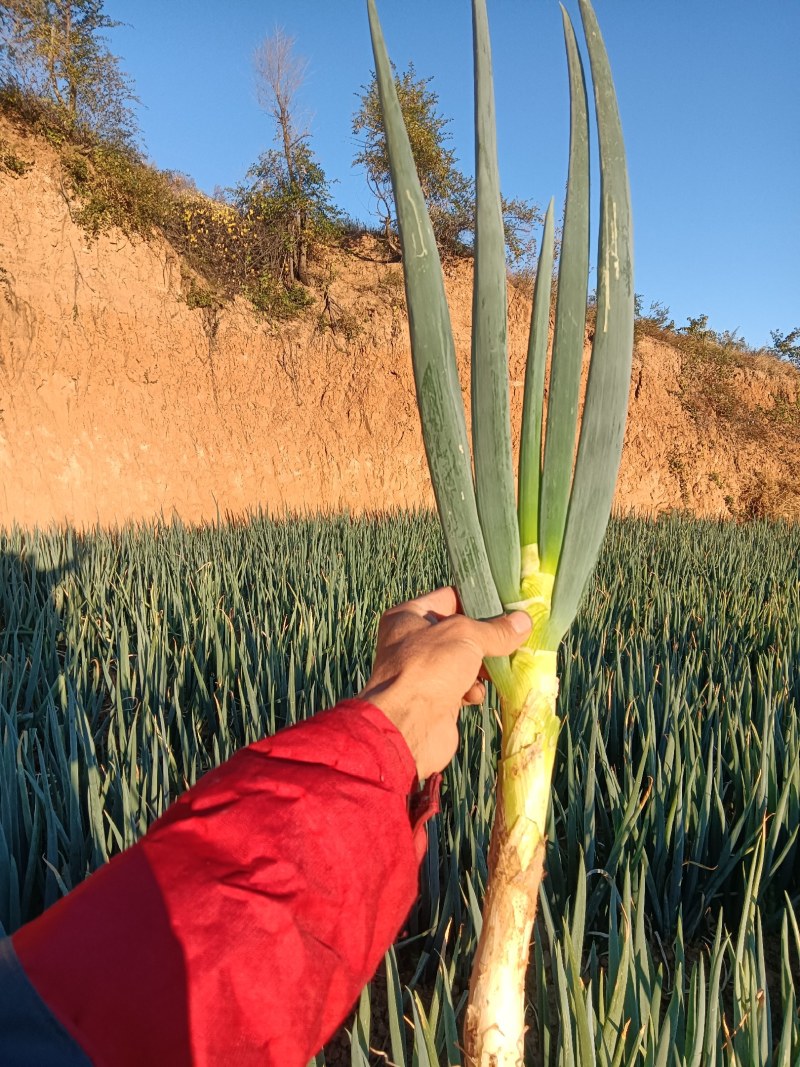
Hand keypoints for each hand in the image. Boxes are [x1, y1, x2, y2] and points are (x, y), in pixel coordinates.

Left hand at [357, 587, 531, 779]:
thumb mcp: (466, 637)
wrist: (408, 725)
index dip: (478, 599)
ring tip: (499, 667)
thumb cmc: (429, 667)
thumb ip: (496, 630)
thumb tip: (523, 621)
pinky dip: (472, 690)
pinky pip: (462, 687)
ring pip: (464, 661)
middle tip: (514, 636)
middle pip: (460, 631)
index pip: (449, 598)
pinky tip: (475, 694)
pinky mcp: (435, 698)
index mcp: (408, 617)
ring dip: (482, 666)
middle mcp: (412, 641)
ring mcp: (424, 672)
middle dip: (486, 637)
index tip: (508, 604)